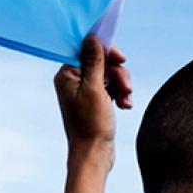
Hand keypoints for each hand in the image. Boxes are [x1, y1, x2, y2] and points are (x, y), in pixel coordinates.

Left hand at [53, 36, 132, 161]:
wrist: (94, 155)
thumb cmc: (91, 124)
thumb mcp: (95, 88)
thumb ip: (94, 61)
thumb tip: (92, 37)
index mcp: (66, 75)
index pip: (87, 50)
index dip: (105, 51)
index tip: (121, 58)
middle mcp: (73, 81)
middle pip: (101, 62)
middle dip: (117, 73)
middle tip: (126, 87)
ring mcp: (85, 91)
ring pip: (109, 75)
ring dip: (121, 85)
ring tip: (126, 100)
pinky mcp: (96, 101)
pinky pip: (111, 88)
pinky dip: (120, 95)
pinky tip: (125, 106)